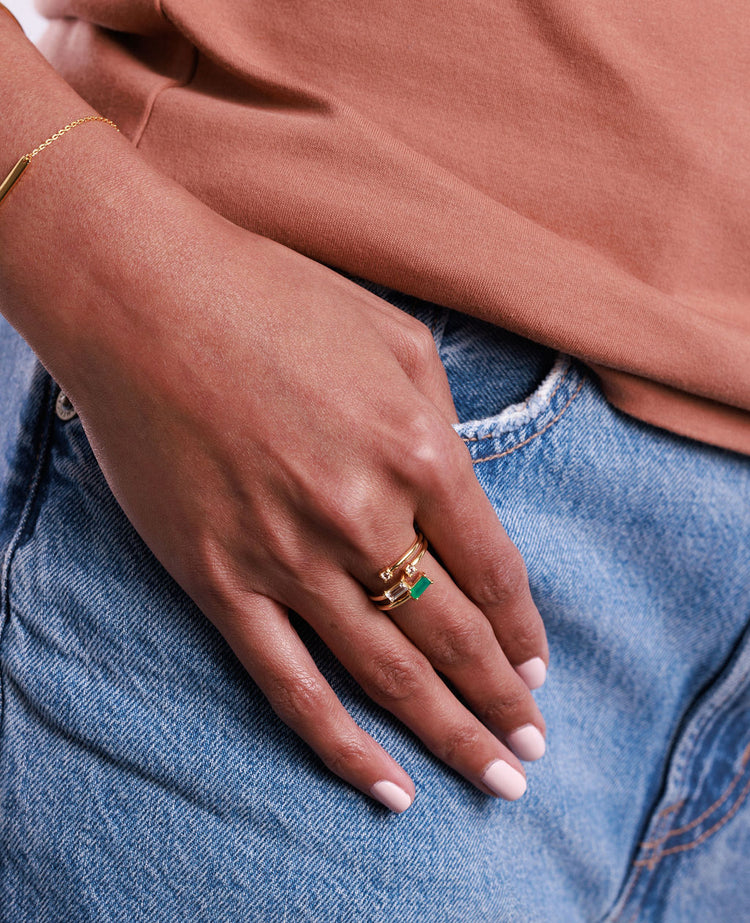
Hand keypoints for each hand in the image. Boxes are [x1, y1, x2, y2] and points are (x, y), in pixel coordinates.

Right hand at [1, 150, 548, 811]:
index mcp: (417, 450)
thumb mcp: (396, 339)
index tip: (537, 669)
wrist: (145, 300)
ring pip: (387, 674)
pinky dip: (342, 746)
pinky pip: (290, 686)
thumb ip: (441, 423)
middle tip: (532, 749)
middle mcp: (362, 517)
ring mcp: (289, 558)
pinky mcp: (222, 582)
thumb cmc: (275, 300)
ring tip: (493, 780)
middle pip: (454, 636)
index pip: (492, 571)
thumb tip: (461, 490)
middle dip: (502, 699)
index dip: (522, 631)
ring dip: (449, 734)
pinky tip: (387, 787)